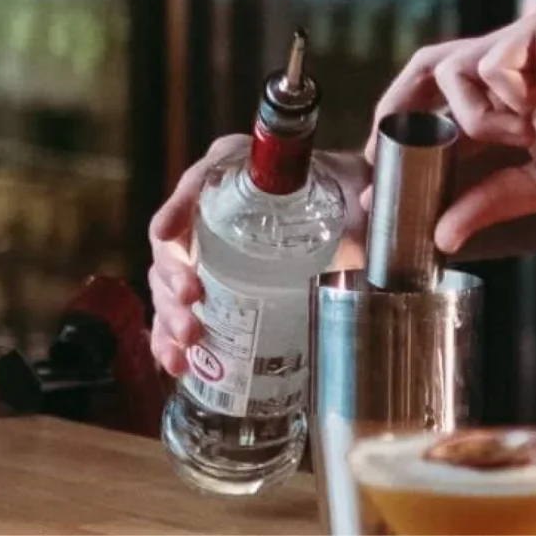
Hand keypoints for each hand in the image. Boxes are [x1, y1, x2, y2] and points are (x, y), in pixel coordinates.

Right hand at [146, 138, 365, 377]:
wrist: (348, 214)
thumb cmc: (342, 191)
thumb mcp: (352, 185)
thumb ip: (365, 191)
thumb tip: (367, 201)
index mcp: (238, 172)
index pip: (198, 182)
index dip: (178, 207)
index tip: (168, 234)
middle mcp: (210, 208)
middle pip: (174, 241)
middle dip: (172, 275)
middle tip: (192, 301)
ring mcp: (204, 251)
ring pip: (167, 281)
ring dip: (170, 314)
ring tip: (187, 342)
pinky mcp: (208, 286)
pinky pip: (177, 311)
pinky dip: (171, 338)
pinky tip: (178, 363)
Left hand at [397, 2, 535, 253]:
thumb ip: (492, 201)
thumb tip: (443, 235)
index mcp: (511, 102)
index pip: (438, 107)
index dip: (399, 132)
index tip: (375, 172)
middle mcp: (514, 66)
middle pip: (428, 68)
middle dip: (396, 107)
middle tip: (386, 147)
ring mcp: (530, 43)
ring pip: (454, 67)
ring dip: (473, 115)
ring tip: (520, 135)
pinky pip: (495, 58)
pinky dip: (505, 93)